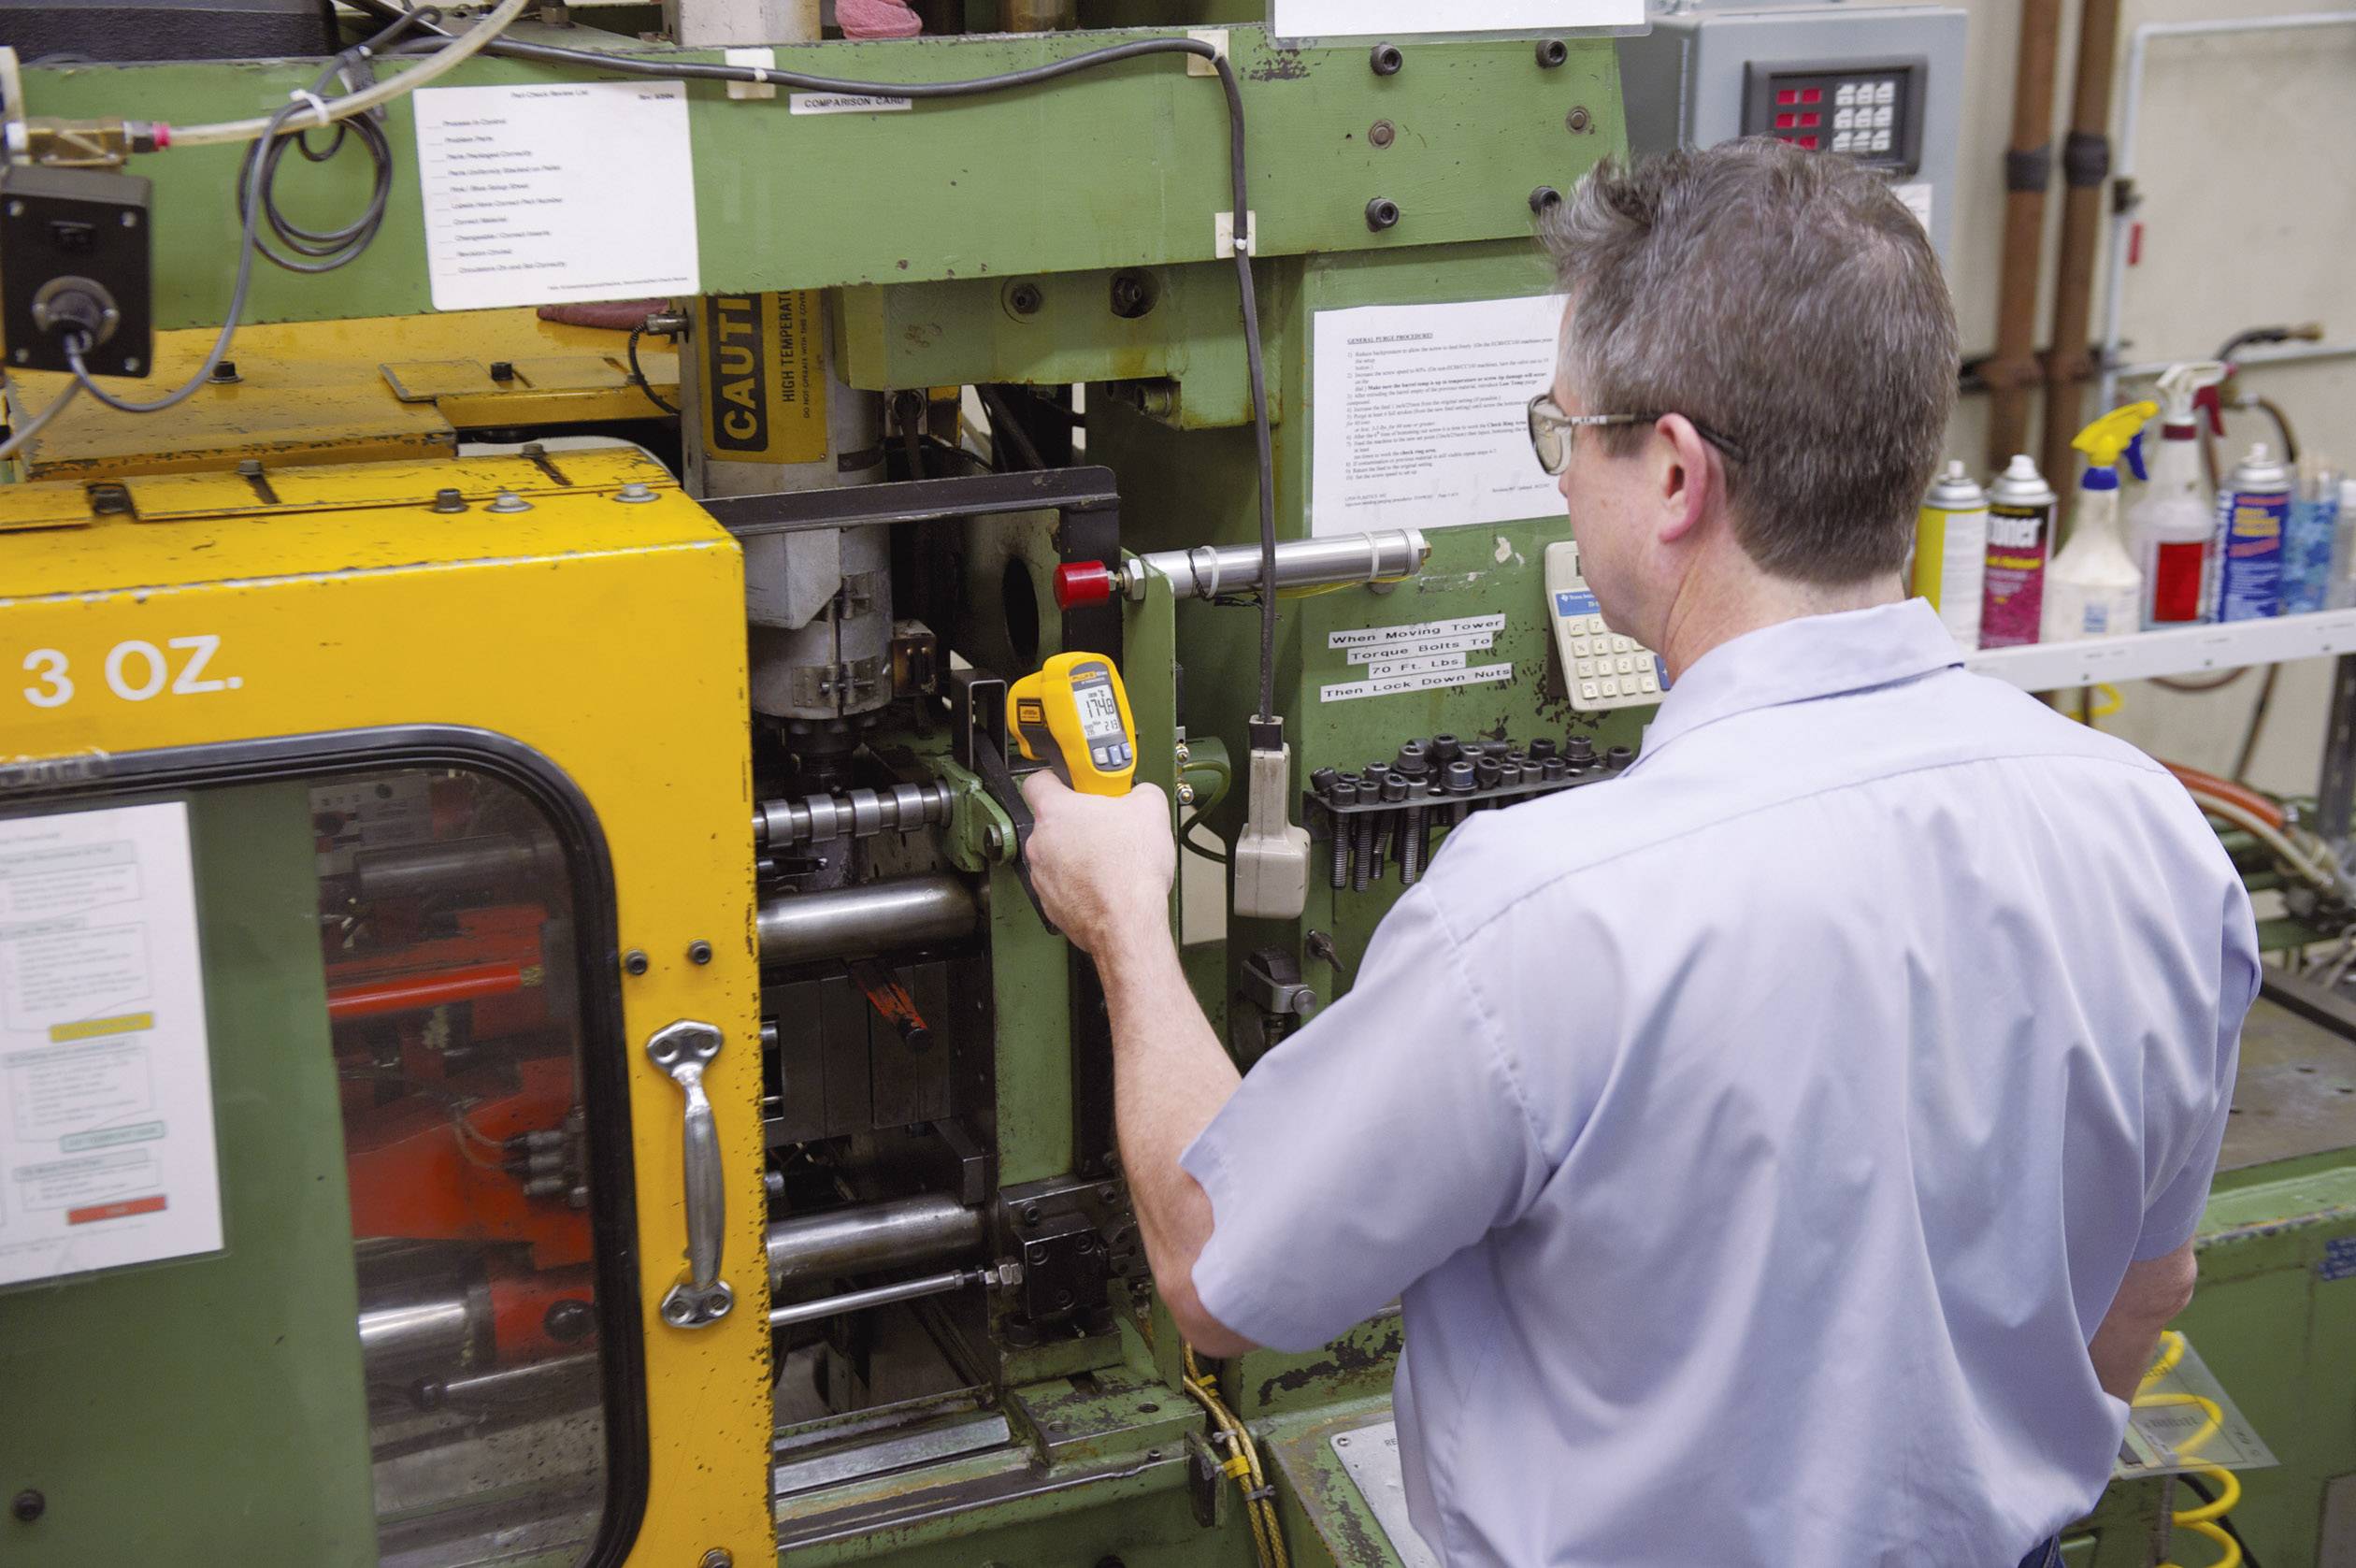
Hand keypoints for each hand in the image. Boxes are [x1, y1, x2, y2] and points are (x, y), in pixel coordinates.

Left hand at [1020, 773, 1175, 957]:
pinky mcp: (1051, 903)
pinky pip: (1063, 884)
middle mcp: (1040, 843)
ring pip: (1057, 855)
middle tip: (1107, 824)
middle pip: (1053, 821)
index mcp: (1055, 812)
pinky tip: (1105, 883)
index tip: (1077, 783)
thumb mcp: (1150, 809)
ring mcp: (1042, 875)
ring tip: (1110, 858)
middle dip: (1078, 821)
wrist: (1127, 923)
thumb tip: (1141, 793)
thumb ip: (1139, 790)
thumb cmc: (1129, 872)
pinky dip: (1080, 882)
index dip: (1058, 779)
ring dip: (1078, 854)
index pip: (1038, 780)